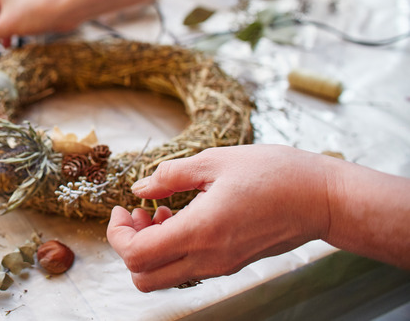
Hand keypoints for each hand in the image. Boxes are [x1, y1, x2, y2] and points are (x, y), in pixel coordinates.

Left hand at [107, 145, 332, 291]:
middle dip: (128, 247)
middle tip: (135, 215)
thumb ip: (170, 176)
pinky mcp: (230, 264)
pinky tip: (183, 216)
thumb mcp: (216, 161)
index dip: (117, 235)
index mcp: (200, 232)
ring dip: (150, 249)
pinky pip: (186, 269)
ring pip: (164, 277)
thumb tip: (139, 189)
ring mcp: (219, 266)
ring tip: (160, 212)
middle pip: (143, 278)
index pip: (137, 256)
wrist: (322, 199)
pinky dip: (172, 249)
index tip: (121, 209)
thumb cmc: (275, 174)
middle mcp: (207, 258)